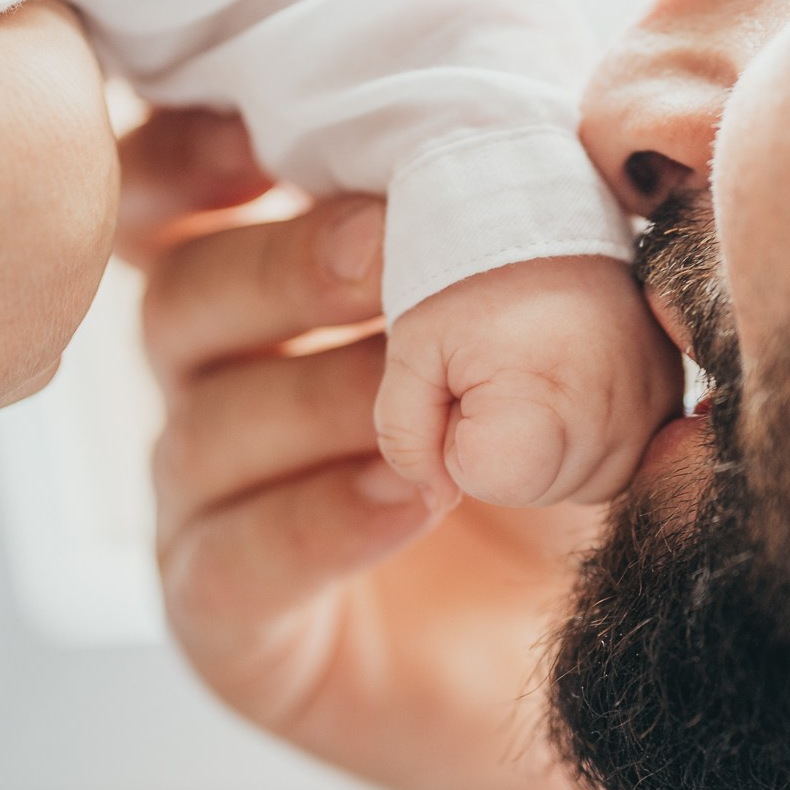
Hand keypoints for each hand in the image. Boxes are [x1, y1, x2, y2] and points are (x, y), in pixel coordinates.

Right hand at [140, 189, 597, 789]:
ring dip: (320, 395)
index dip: (189, 153)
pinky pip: (231, 558)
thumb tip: (611, 174)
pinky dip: (317, 520)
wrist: (598, 654)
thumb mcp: (578, 352)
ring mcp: (209, 503)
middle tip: (391, 245)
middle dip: (285, 261)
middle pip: (187, 292)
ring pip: (206, 421)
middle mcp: (219, 383)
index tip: (263, 135)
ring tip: (423, 407)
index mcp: (278, 292)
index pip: (178, 199)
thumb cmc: (569, 470)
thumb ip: (563, 262)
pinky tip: (406, 502)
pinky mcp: (225, 619)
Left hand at [376, 257, 681, 511]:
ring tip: (537, 369)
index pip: (492, 483)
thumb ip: (405, 436)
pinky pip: (617, 457)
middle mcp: (618, 416)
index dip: (460, 445)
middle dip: (502, 448)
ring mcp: (656, 410)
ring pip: (579, 481)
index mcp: (549, 401)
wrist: (552, 212)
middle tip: (500, 366)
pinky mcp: (673, 400)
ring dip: (546, 445)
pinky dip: (585, 433)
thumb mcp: (413, 348)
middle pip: (538, 489)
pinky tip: (570, 380)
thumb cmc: (471, 280)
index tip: (466, 382)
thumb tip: (438, 499)